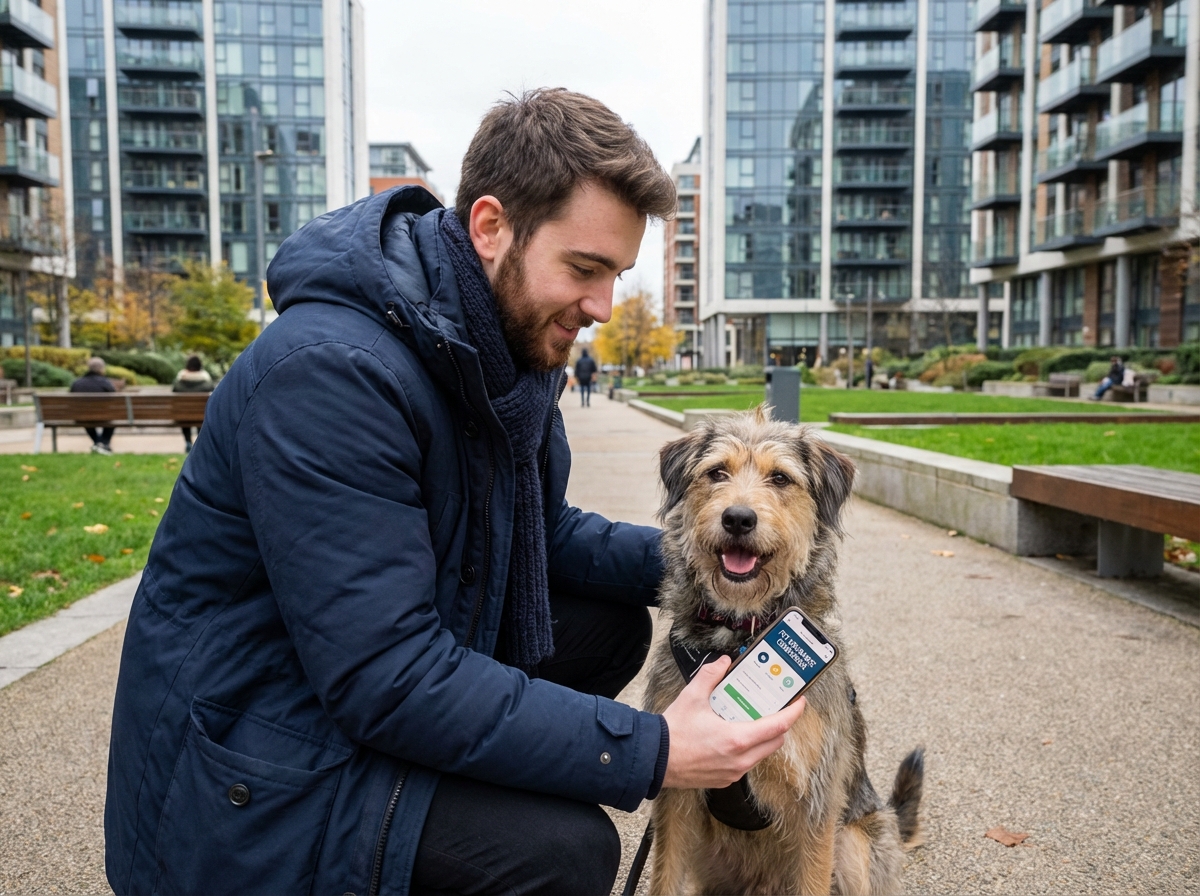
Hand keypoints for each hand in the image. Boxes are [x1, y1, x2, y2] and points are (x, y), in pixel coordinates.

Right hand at [660, 655, 806, 789]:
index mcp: (737, 738)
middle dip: (779, 725)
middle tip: (774, 709)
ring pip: (762, 754)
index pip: (778, 726)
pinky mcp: (725, 780)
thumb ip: (711, 675)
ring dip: (763, 738)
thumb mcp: (692, 696)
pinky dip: (748, 750)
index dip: (793, 713)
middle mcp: (740, 759)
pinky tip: (733, 736)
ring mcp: (733, 772)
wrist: (654, 759)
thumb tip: (724, 662)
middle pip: (775, 742)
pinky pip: (746, 764)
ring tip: (751, 720)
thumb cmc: (673, 732)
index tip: (799, 702)